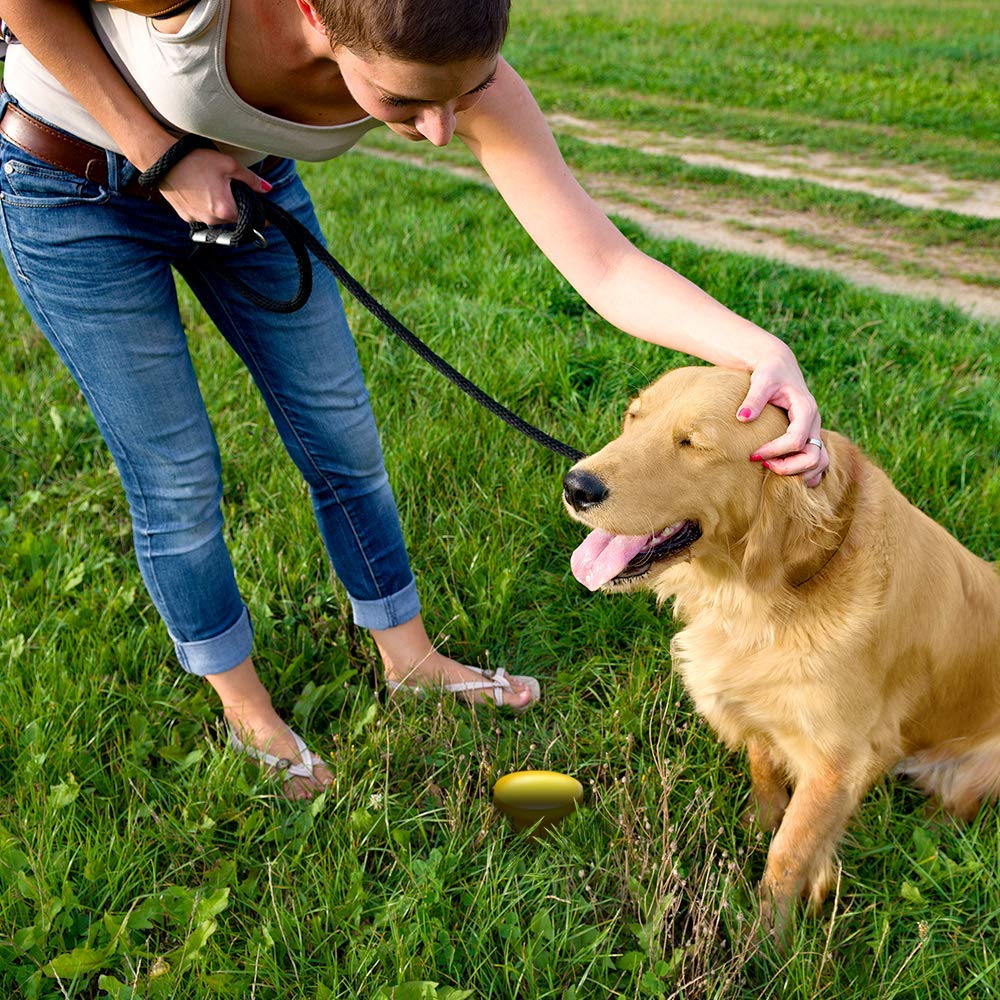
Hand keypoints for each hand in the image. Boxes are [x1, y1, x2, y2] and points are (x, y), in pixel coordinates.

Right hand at [154, 146, 271, 224]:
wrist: (162, 160)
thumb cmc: (196, 160)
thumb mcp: (229, 165)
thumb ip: (251, 179)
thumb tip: (267, 189)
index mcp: (225, 210)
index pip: (249, 220)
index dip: (257, 214)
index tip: (262, 212)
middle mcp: (211, 220)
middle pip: (232, 218)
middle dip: (235, 206)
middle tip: (230, 187)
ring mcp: (197, 220)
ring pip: (217, 217)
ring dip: (219, 206)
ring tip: (211, 186)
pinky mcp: (185, 216)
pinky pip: (202, 215)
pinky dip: (205, 205)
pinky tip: (199, 190)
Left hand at [736, 348, 828, 487]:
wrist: (780, 366)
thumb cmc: (770, 372)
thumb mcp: (761, 380)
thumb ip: (754, 398)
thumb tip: (743, 418)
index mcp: (806, 409)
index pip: (796, 440)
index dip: (774, 451)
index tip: (753, 454)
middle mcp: (815, 422)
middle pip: (814, 457)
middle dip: (788, 467)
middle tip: (763, 464)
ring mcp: (815, 431)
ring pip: (820, 463)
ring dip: (798, 473)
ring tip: (772, 468)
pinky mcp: (810, 436)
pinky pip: (818, 462)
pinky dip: (805, 472)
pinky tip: (783, 469)